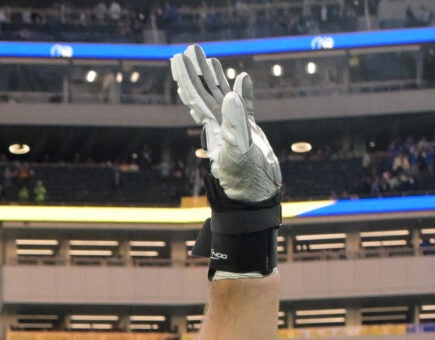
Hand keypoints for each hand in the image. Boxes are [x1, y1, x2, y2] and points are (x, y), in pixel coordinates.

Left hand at [173, 44, 280, 203]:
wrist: (256, 195)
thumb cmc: (245, 177)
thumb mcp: (239, 149)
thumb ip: (236, 122)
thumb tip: (231, 94)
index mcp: (214, 126)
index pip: (196, 96)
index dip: (187, 77)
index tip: (178, 58)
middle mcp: (220, 125)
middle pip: (203, 92)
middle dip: (196, 71)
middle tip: (190, 49)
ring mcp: (234, 127)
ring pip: (221, 96)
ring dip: (213, 78)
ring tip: (208, 58)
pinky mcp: (249, 132)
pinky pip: (243, 106)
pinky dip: (242, 92)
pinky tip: (242, 78)